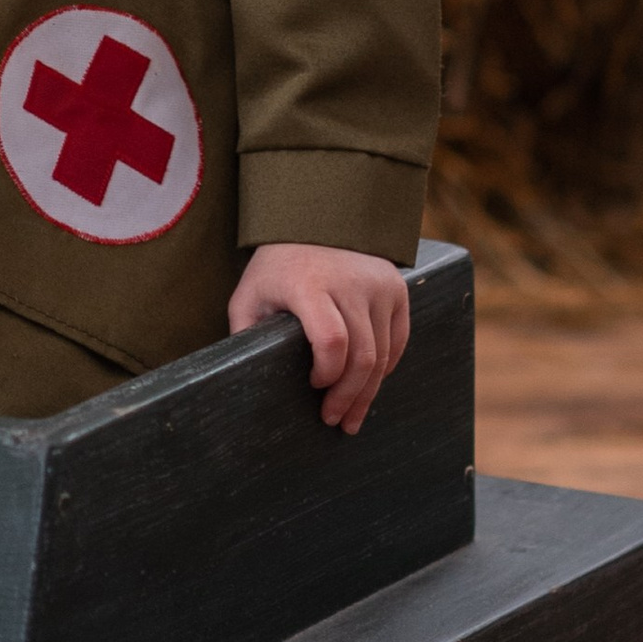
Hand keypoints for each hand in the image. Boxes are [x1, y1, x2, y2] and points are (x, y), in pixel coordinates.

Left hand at [228, 241, 410, 434]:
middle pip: (362, 356)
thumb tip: (245, 379)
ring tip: (352, 416)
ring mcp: (378, 285)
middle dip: (348, 397)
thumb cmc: (276, 268)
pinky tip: (369, 385)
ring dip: (368, 392)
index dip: (326, 374)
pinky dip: (385, 367)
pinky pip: (397, 340)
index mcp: (309, 284)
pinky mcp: (397, 288)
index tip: (312, 387)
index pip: (331, 341)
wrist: (315, 221)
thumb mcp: (250, 296)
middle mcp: (350, 283)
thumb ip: (246, 335)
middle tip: (335, 421)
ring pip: (382, 354)